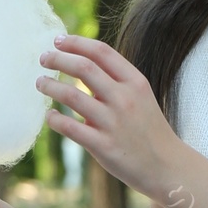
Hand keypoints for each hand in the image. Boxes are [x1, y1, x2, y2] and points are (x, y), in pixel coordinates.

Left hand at [37, 36, 185, 200]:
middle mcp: (124, 99)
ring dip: (50, 86)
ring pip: (71, 95)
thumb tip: (80, 65)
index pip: (101, 52)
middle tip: (43, 58)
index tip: (58, 40)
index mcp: (135, 82)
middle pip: (83, 67)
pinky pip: (70, 127)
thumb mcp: (140, 97)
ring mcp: (113, 122)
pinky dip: (54, 119)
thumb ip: (115, 81)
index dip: (76, 43)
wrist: (167, 166)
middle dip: (58, 59)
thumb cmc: (149, 129)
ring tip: (40, 83)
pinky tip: (49, 116)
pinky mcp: (103, 146)